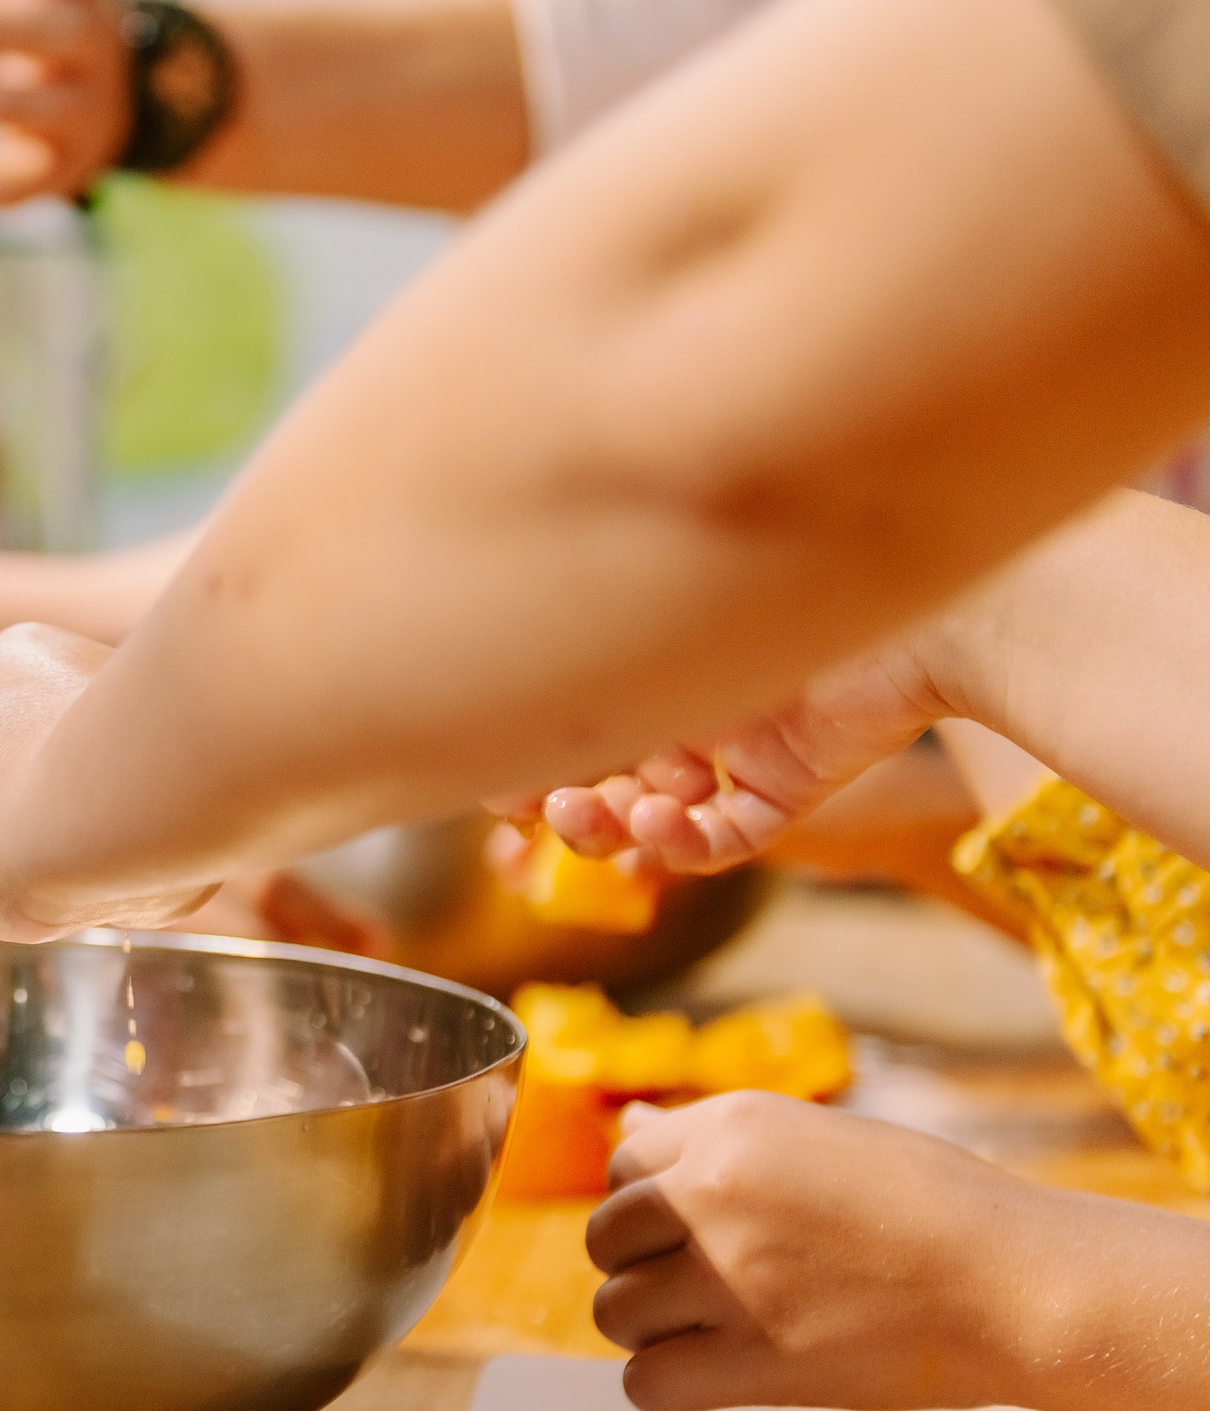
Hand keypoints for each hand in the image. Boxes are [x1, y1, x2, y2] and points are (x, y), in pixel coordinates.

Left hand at [0, 622, 214, 958]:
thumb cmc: (162, 802)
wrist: (109, 792)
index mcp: (27, 661)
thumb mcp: (156, 786)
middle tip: (49, 866)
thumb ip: (126, 800)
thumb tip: (158, 872)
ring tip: (19, 872)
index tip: (83, 841)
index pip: (0, 762)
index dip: (39, 824)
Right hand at [493, 635, 955, 874]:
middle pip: (606, 778)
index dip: (532, 762)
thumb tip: (485, 656)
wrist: (925, 598)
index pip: (578, 727)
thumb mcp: (670, 605)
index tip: (496, 778)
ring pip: (656, 817)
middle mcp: (693, 703)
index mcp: (659, 654)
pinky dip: (683, 842)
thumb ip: (588, 631)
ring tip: (603, 814)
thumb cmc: (794, 568)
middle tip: (538, 806)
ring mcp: (740, 751)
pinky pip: (723, 837)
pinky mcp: (789, 787)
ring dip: (615, 828)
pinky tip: (663, 821)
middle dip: (564, 801)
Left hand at [587, 1093, 1051, 1410]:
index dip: (649, 1202)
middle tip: (702, 1284)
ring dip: (650, 1328)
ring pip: (614, 1312)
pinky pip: (645, 1384)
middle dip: (640, 1264)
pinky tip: (712, 1373)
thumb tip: (627, 1128)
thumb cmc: (936, 1205)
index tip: (691, 1228)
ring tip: (713, 1328)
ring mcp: (727, 1279)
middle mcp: (712, 1193)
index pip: (623, 1164)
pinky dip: (666, 1386)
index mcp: (732, 1128)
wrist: (1016, 1281)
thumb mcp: (821, 1137)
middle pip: (605, 1238)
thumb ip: (715, 1138)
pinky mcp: (752, 1362)